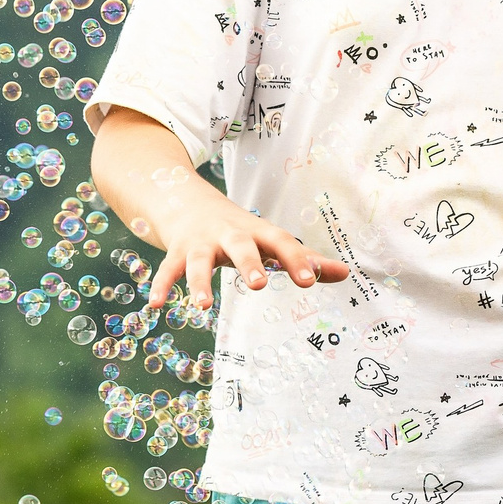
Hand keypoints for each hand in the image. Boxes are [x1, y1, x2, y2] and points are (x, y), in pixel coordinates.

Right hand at [91, 106, 352, 311]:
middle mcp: (230, 234)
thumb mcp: (269, 239)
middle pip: (241, 246)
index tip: (312, 281)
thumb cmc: (238, 229)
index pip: (281, 242)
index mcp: (257, 233)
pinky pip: (167, 269)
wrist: (186, 197)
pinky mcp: (177, 250)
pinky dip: (161, 285)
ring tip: (204, 306)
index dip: (298, 260)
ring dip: (200, 282)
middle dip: (249, 264)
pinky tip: (155, 306)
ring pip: (199, 260)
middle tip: (260, 284)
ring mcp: (201, 242)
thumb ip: (305, 259)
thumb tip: (347, 273)